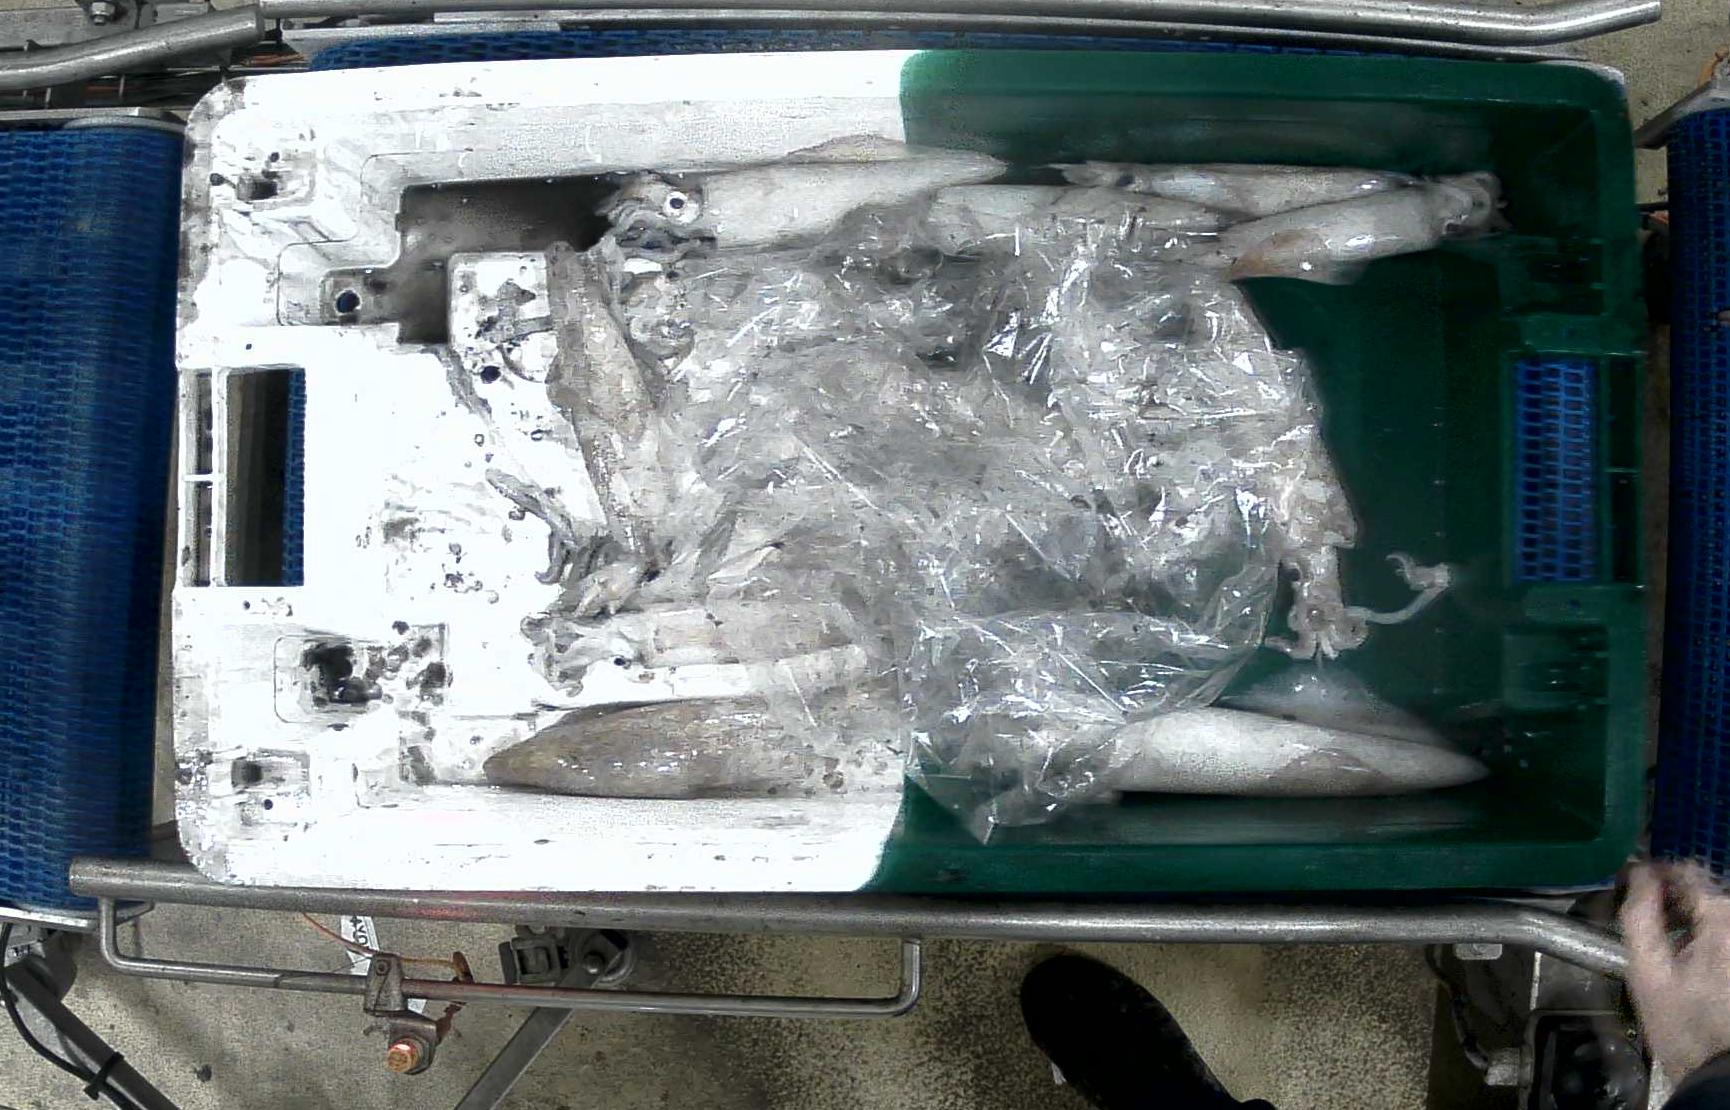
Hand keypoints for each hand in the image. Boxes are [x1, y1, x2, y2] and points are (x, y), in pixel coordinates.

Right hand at [1620, 862, 1729, 1079]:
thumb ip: (1639, 915)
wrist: (1716, 1069)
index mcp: (1721, 925)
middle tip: (1640, 906)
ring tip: (1659, 926)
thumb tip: (1637, 875)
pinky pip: (1723, 927)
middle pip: (1707, 888)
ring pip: (1716, 907)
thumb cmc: (1679, 1023)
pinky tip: (1684, 944)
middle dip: (1672, 891)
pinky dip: (1703, 926)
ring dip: (1687, 908)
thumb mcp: (1646, 968)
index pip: (1691, 873)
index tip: (1631, 879)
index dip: (1657, 870)